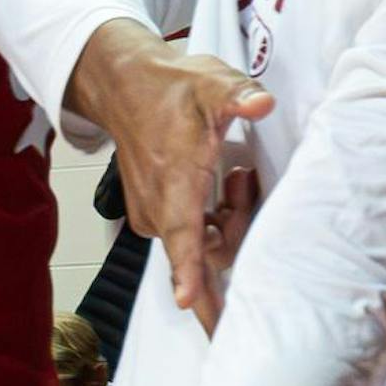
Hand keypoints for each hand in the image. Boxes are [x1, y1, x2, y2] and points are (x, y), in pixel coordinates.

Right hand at [70, 26, 272, 333]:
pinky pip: (192, 241)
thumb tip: (260, 102)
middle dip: (237, 228)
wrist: (124, 88)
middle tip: (242, 179)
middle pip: (208, 252)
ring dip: (226, 223)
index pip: (183, 234)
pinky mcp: (151, 218)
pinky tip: (217, 189)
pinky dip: (210, 223)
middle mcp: (159, 208)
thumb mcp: (211, 82)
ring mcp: (153, 217)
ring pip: (201, 248)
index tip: (188, 303)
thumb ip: (238, 94)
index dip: (187, 273)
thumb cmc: (169, 89)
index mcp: (176, 180)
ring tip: (231, 177)